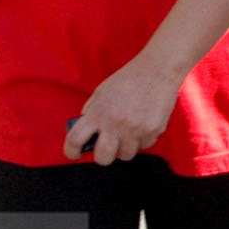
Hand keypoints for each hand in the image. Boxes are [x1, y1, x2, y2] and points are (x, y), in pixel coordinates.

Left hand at [66, 53, 181, 165]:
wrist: (157, 69)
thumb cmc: (128, 79)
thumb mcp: (101, 92)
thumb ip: (92, 112)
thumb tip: (87, 134)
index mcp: (98, 113)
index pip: (75, 140)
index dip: (71, 151)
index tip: (75, 153)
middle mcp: (115, 124)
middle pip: (102, 158)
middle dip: (102, 156)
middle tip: (106, 148)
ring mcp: (135, 130)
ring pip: (125, 155)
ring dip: (125, 147)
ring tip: (128, 133)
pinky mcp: (153, 131)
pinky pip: (145, 146)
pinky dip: (142, 139)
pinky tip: (143, 125)